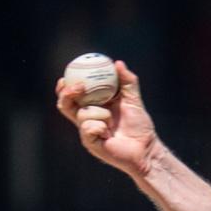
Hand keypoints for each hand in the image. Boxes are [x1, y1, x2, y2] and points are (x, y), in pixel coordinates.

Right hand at [55, 59, 159, 178]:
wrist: (146, 147)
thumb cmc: (140, 126)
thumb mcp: (133, 99)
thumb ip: (127, 81)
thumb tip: (118, 63)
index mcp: (92, 106)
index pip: (72, 95)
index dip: (65, 85)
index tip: (69, 74)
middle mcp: (86, 118)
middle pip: (65, 104)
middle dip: (68, 93)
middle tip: (80, 87)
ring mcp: (87, 131)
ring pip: (81, 114)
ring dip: (99, 113)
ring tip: (111, 121)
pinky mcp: (90, 143)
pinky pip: (87, 128)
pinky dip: (99, 126)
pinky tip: (108, 133)